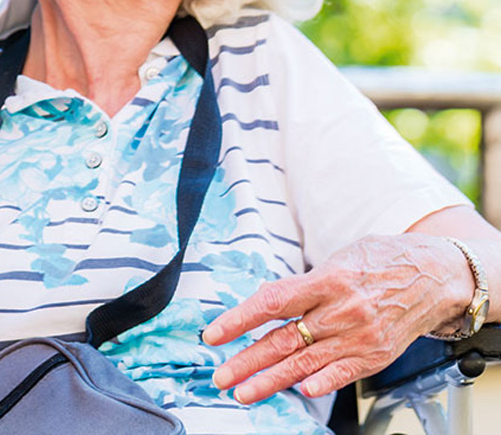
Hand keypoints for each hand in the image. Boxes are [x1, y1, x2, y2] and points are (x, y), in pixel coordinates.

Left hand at [202, 234, 474, 402]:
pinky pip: (341, 374)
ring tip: (242, 392)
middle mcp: (342, 311)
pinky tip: (299, 392)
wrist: (437, 275)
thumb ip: (305, 284)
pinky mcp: (375, 356)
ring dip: (270, 381)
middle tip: (219, 376)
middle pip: (284, 340)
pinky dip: (319, 383)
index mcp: (328, 280)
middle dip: (246, 361)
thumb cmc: (380, 260)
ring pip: (305, 363)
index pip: (273, 303)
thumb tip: (267, 303)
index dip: (239, 319)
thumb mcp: (338, 259)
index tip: (213, 334)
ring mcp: (360, 337)